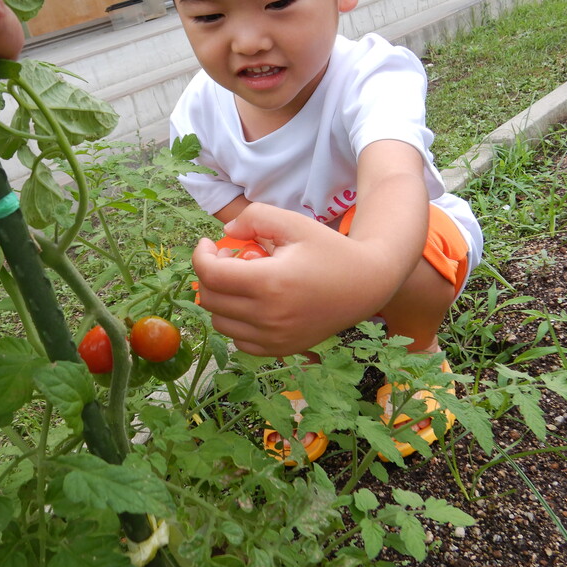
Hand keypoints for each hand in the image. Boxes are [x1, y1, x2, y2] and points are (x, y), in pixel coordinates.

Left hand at [192, 203, 393, 355]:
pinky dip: (236, 322)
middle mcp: (268, 316)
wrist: (365, 284)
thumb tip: (225, 232)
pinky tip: (253, 302)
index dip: (201, 255)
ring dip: (221, 298)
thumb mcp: (293, 223)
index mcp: (269, 283)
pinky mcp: (281, 349)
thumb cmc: (329, 250)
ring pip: (220, 322)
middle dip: (211, 274)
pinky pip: (239, 340)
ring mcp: (274, 338)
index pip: (211, 274)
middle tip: (230, 258)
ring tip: (244, 280)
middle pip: (210, 298)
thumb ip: (255, 218)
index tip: (209, 243)